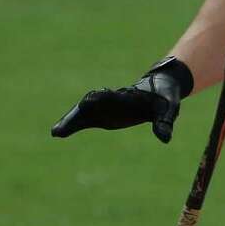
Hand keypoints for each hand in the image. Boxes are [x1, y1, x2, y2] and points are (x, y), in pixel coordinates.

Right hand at [51, 58, 192, 144]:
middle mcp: (112, 100)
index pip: (113, 98)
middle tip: (62, 126)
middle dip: (77, 115)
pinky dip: (73, 125)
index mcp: (129, 97)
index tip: (88, 100)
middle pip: (90, 105)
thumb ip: (164, 123)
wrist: (159, 85)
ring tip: (56, 132)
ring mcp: (105, 106)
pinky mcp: (103, 114)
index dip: (101, 99)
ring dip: (70, 121)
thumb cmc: (165, 97)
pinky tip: (58, 133)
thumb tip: (165, 139)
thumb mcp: (169, 109)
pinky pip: (85, 120)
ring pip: (84, 113)